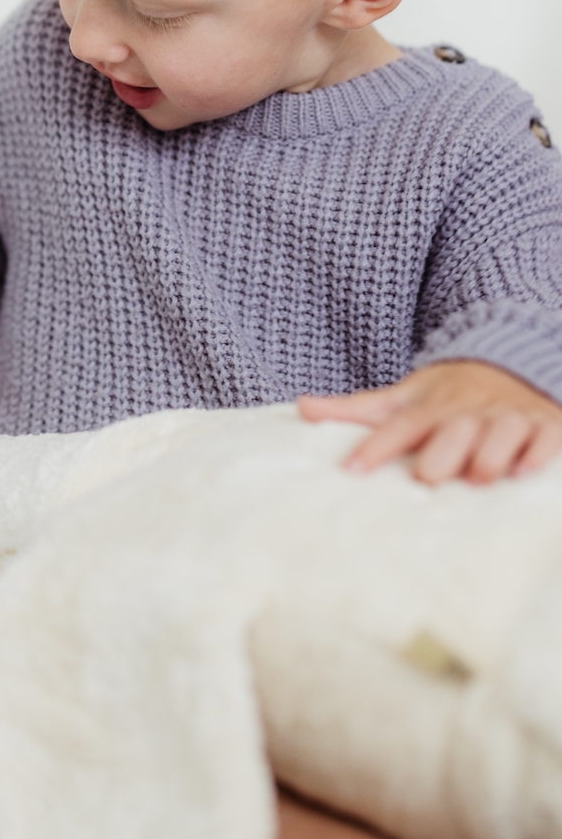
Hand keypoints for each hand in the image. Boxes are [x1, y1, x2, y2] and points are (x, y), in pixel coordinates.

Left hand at [298, 361, 561, 484]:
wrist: (511, 361)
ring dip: (490, 455)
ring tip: (479, 477)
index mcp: (430, 408)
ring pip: (499, 433)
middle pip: (452, 431)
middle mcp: (467, 412)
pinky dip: (537, 453)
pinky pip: (545, 438)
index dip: (376, 447)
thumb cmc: (448, 393)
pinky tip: (526, 473)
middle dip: (443, 453)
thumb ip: (356, 409)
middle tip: (428, 477)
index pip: (399, 427)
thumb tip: (302, 407)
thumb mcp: (403, 396)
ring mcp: (507, 416)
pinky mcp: (544, 424)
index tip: (352, 470)